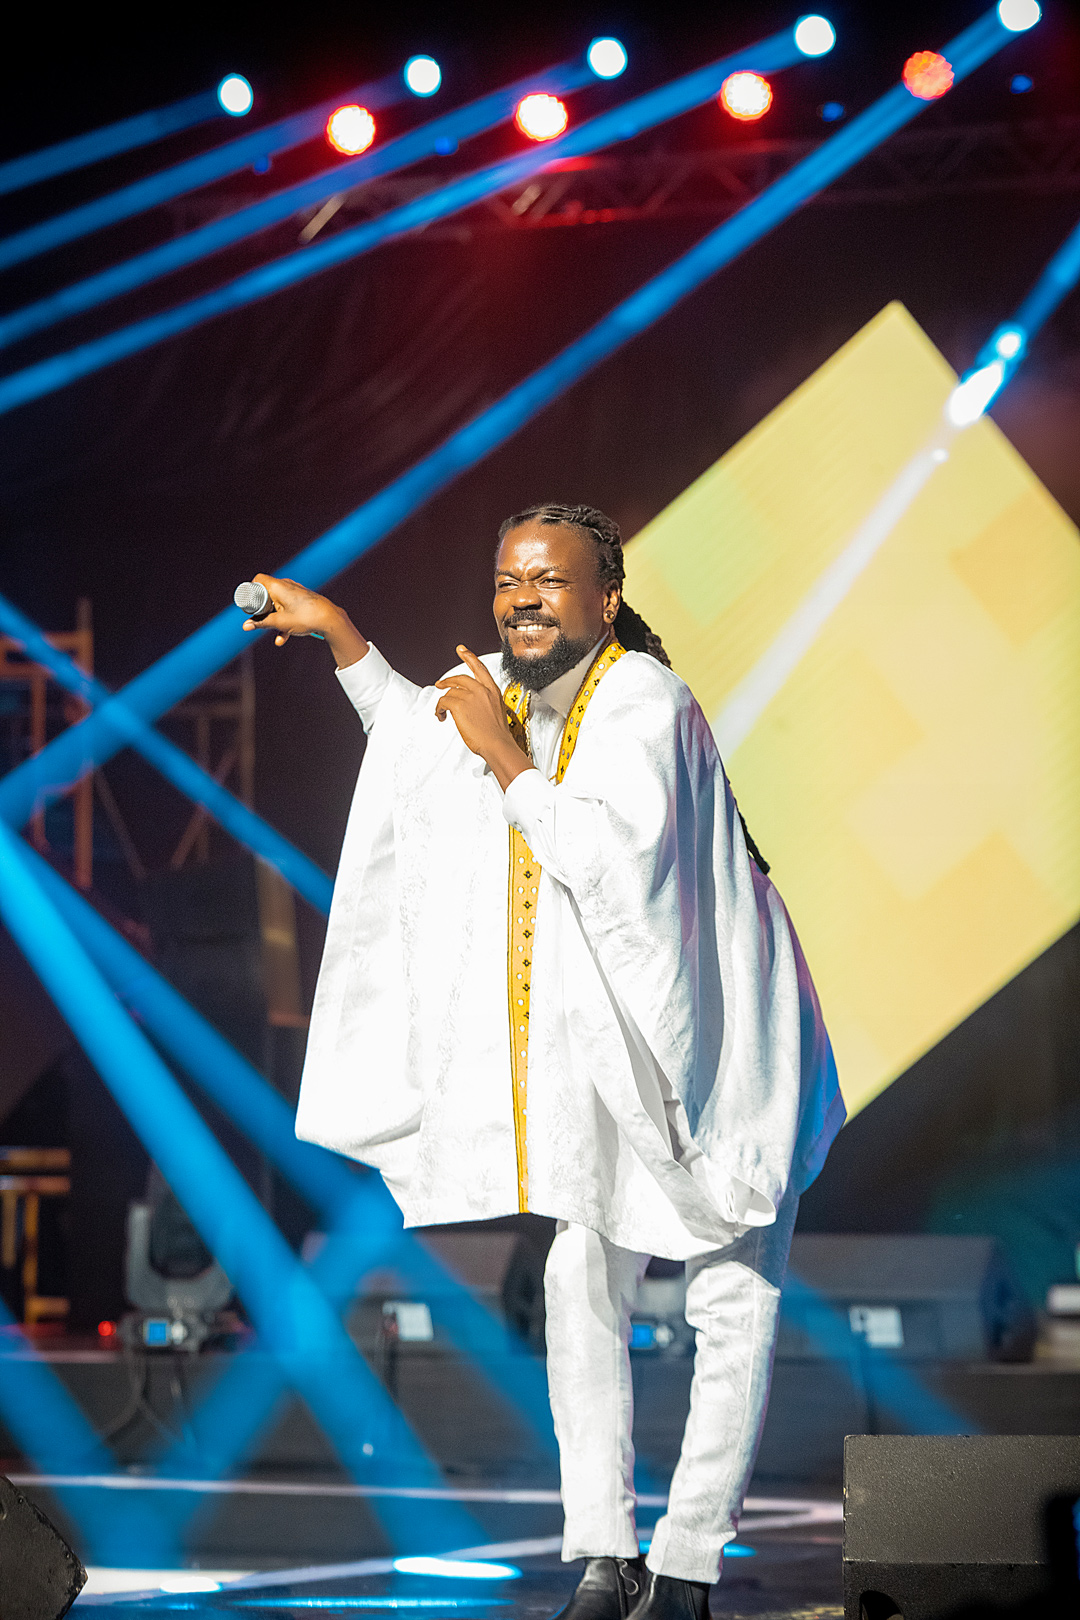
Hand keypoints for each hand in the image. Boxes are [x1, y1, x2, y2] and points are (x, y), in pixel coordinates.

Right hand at [242, 575, 368, 668]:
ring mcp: (295, 593)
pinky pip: (288, 609)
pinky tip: (283, 638)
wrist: (331, 619)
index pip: (258, 580)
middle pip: (267, 594)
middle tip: (260, 621)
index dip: (251, 590)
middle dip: (263, 610)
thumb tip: (246, 626)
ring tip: (276, 635)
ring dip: (275, 620)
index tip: (249, 604)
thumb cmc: (306, 617)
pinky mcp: (301, 601)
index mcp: (278, 586)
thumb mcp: (280, 622)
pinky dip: (284, 621)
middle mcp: (286, 586)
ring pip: (278, 605)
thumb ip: (261, 623)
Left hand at [435, 647, 532, 791]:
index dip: (469, 657)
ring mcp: (470, 696)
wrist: (497, 744)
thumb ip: (485, 703)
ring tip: (441, 712)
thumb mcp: (497, 712)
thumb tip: (472, 706)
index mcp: (493, 691)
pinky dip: (439, 709)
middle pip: (460, 678)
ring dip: (443, 702)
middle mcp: (482, 690)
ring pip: (450, 692)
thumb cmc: (498, 734)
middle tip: (440, 683)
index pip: (479, 668)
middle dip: (447, 680)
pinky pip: (443, 702)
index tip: (462, 650)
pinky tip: (441, 716)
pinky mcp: (459, 704)